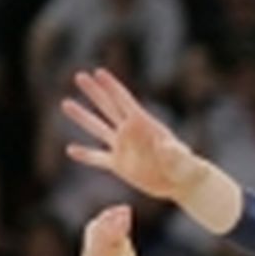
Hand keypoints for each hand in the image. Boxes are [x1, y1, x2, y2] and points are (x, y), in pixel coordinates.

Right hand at [62, 69, 204, 199]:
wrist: (183, 183)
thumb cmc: (188, 169)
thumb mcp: (184, 160)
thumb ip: (176, 153)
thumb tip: (166, 147)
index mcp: (145, 126)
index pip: (126, 103)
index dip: (113, 88)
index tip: (98, 72)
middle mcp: (131, 133)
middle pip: (109, 108)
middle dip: (94, 92)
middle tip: (79, 76)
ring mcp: (123, 148)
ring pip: (98, 129)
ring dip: (82, 117)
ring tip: (66, 103)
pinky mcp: (120, 165)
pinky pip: (98, 159)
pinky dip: (86, 155)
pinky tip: (70, 150)